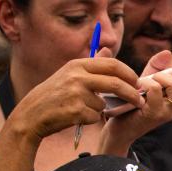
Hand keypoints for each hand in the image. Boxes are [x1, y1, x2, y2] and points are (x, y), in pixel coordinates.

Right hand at [9, 48, 141, 142]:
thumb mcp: (70, 73)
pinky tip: (75, 116)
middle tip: (139, 101)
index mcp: (77, 65)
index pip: (112, 64)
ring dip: (98, 109)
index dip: (129, 74)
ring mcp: (76, 93)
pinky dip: (90, 119)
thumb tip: (109, 50)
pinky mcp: (76, 111)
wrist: (32, 114)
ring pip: (103, 103)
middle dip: (132, 93)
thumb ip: (92, 65)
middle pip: (115, 83)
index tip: (137, 82)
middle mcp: (77, 76)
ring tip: (80, 108)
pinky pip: (95, 117)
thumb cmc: (54, 94)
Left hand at [101, 50, 171, 153]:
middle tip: (168, 74)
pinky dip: (146, 81)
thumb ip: (158, 66)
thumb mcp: (149, 81)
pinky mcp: (154, 114)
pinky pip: (156, 89)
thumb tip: (167, 53)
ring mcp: (169, 111)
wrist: (120, 127)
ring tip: (149, 81)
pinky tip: (139, 86)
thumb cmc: (136, 103)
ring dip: (161, 75)